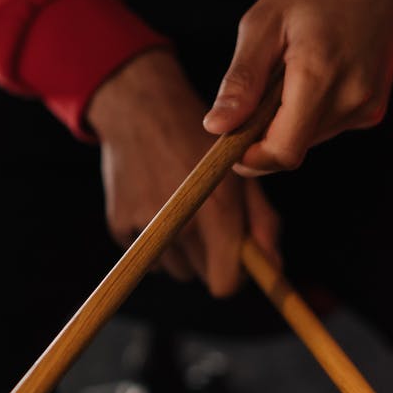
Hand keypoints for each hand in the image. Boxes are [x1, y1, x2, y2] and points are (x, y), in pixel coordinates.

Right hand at [87, 50, 280, 297]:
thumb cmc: (199, 141)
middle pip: (200, 277)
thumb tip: (272, 266)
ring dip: (181, 251)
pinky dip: (152, 240)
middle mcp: (181, 224)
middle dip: (210, 259)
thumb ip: (262, 222)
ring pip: (174, 269)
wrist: (140, 108)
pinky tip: (155, 204)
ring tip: (181, 209)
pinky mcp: (120, 224)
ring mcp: (146, 226)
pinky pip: (144, 255)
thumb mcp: (241, 171)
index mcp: (217, 211)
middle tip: (208, 224)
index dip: (234, 277)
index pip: (224, 283)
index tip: (235, 260)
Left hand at [203, 0, 392, 175]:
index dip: (251, 159)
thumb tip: (216, 127)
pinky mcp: (373, 110)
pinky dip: (311, 111)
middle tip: (261, 88)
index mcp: (320, 76)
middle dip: (266, 131)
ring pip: (308, 139)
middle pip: (292, 147)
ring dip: (289, 120)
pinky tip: (316, 75)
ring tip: (293, 73)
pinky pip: (328, 126)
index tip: (230, 143)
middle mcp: (351, 99)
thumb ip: (242, 80)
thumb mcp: (264, 24)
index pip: (283, 152)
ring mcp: (367, 107)